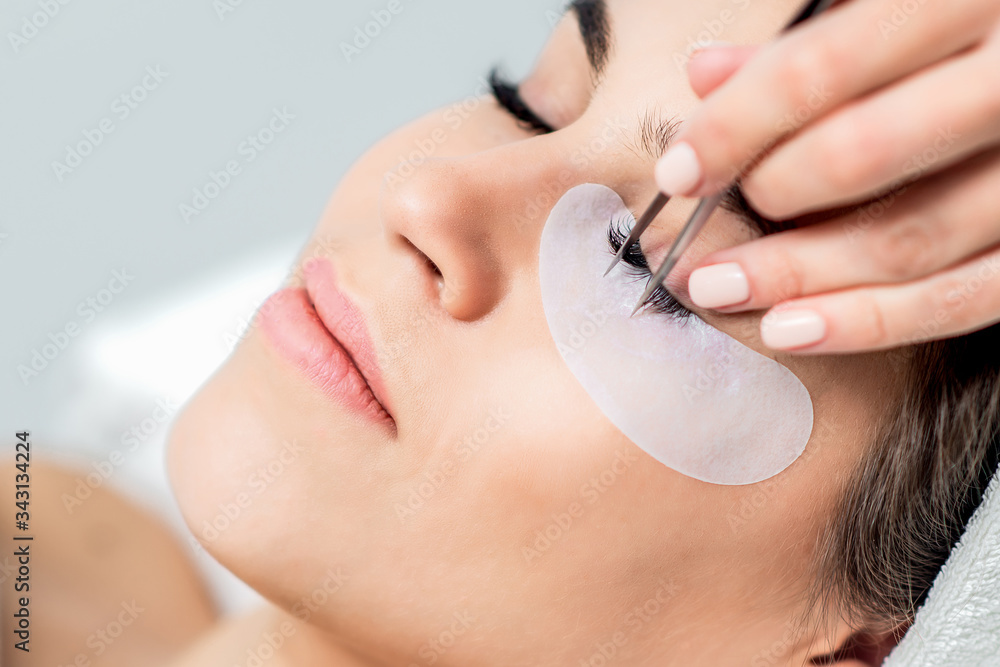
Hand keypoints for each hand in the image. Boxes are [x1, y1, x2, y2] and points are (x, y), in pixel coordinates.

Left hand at [654, 0, 999, 353]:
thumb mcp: (900, 1)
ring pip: (910, 238)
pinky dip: (872, 321)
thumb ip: (809, 38)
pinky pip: (965, 297)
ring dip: (798, 276)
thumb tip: (705, 75)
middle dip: (764, 199)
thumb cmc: (969, 26)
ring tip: (720, 290)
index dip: (734, 125)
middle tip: (698, 229)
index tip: (678, 171)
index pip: (823, 67)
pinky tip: (795, 328)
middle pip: (863, 154)